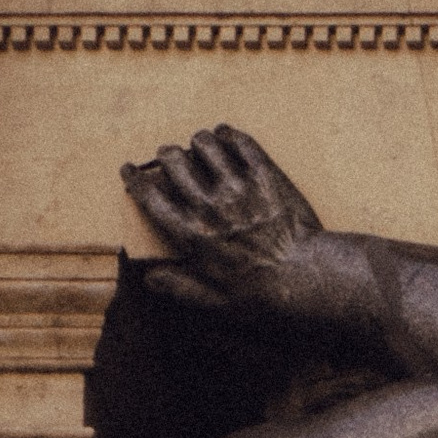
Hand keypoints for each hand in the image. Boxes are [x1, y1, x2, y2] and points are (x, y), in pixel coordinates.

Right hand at [121, 124, 323, 313]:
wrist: (307, 279)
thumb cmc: (261, 295)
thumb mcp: (215, 302)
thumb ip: (179, 287)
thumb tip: (149, 278)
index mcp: (192, 234)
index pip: (151, 197)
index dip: (135, 179)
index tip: (130, 170)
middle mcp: (210, 205)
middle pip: (173, 160)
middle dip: (167, 155)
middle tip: (170, 157)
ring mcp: (239, 187)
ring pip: (205, 143)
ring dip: (198, 142)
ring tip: (201, 145)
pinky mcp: (265, 176)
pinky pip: (241, 142)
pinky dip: (230, 135)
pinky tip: (227, 137)